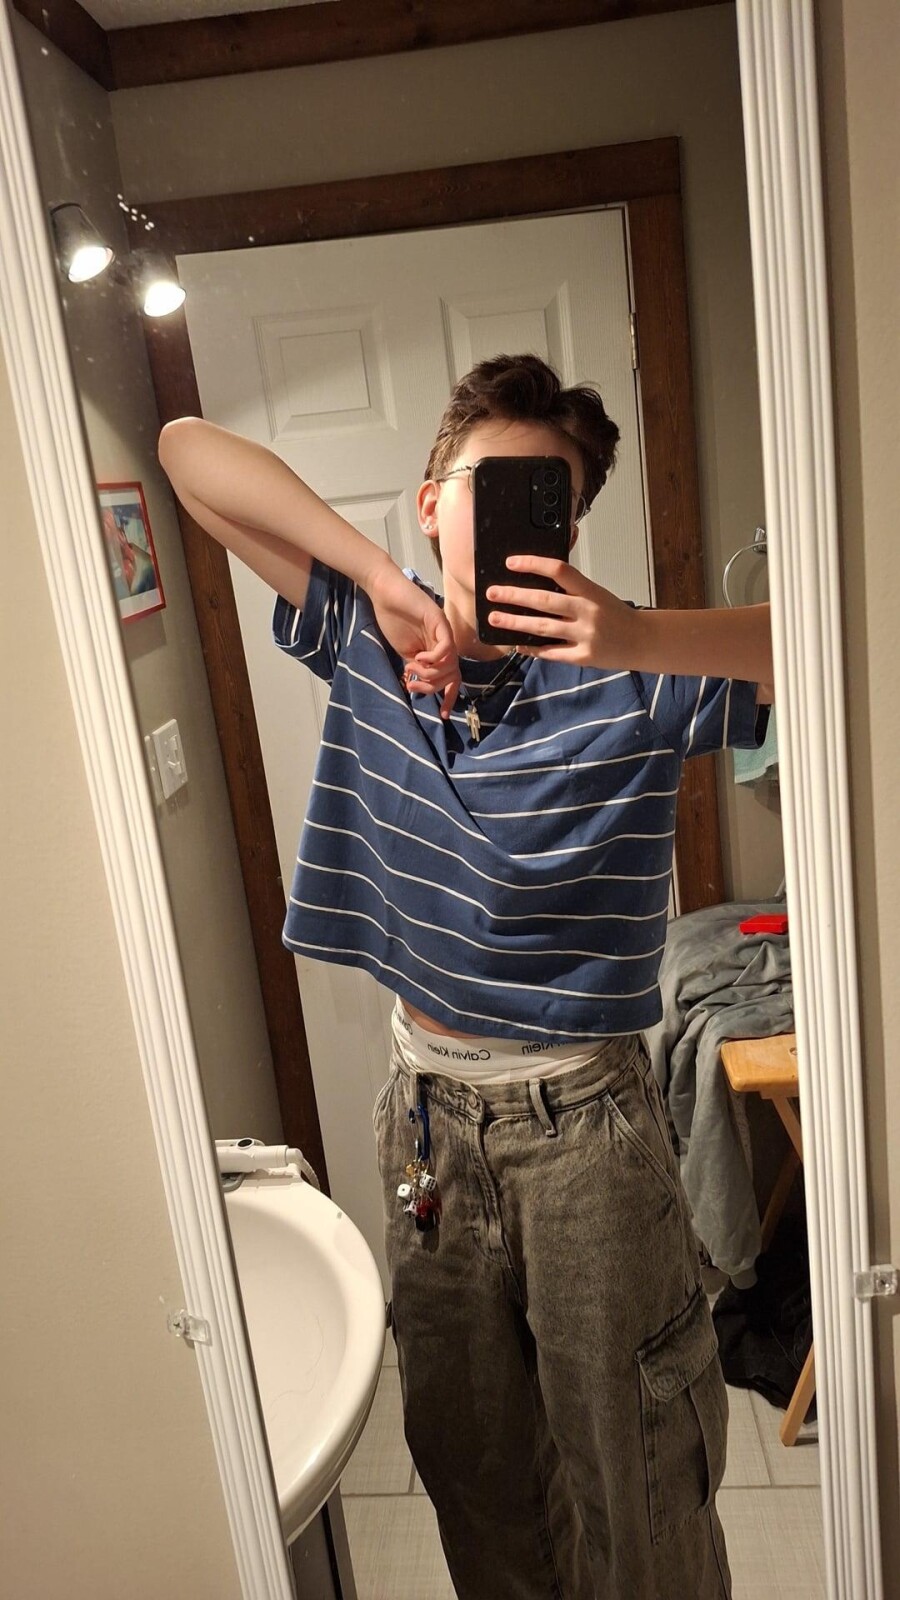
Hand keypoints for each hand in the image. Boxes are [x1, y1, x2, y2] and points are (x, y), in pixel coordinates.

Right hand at [366, 562, 460, 715]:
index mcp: (437, 651)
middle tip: (413, 686)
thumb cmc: (392, 619)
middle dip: (433, 688)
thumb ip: (415, 668)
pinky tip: (418, 657)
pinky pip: (446, 647)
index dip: (450, 697)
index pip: (452, 678)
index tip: (443, 714)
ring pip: (450, 664)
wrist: (384, 593)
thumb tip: (418, 686)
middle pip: (452, 675)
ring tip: (412, 668)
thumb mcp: (404, 651)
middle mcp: (445, 643)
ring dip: (430, 674)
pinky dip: (434, 658)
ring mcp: (444, 632)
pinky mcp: (439, 620)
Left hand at [486, 556, 635, 667]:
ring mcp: (585, 635)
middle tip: (492, 592)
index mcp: (591, 591)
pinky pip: (551, 652)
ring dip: (515, 622)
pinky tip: (516, 643)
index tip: (511, 563)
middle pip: (545, 600)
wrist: (642, 641)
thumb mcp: (598, 594)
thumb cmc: (616, 615)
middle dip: (514, 596)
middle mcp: (588, 612)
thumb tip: (537, 582)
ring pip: (543, 628)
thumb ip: (572, 589)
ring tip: (495, 618)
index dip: (533, 564)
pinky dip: (532, 648)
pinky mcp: (583, 657)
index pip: (560, 571)